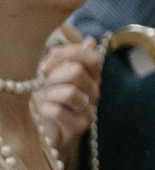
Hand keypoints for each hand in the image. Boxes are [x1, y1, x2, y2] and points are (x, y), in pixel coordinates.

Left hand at [31, 36, 100, 154]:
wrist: (49, 129)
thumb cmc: (52, 98)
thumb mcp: (54, 75)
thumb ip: (67, 60)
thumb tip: (90, 40)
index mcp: (92, 76)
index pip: (94, 57)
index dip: (72, 51)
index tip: (52, 53)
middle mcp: (95, 91)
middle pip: (77, 72)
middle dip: (54, 76)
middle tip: (44, 83)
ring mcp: (89, 109)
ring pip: (68, 92)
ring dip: (49, 94)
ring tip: (45, 98)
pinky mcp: (80, 125)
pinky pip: (57, 111)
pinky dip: (45, 109)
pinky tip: (45, 111)